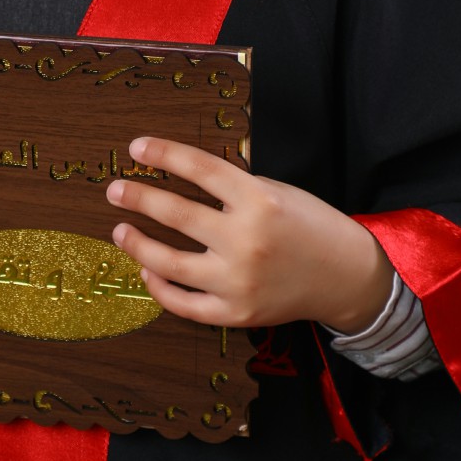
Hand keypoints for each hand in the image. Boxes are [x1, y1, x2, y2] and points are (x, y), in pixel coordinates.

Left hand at [106, 137, 393, 331]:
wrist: (346, 276)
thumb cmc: (311, 225)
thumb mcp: (278, 191)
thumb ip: (234, 188)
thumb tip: (182, 177)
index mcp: (259, 200)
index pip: (200, 169)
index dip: (165, 154)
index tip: (136, 147)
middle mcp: (246, 240)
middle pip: (177, 215)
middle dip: (139, 199)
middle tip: (115, 190)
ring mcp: (239, 281)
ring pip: (170, 263)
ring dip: (138, 245)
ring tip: (119, 231)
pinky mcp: (237, 313)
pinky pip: (184, 304)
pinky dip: (160, 288)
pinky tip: (147, 272)